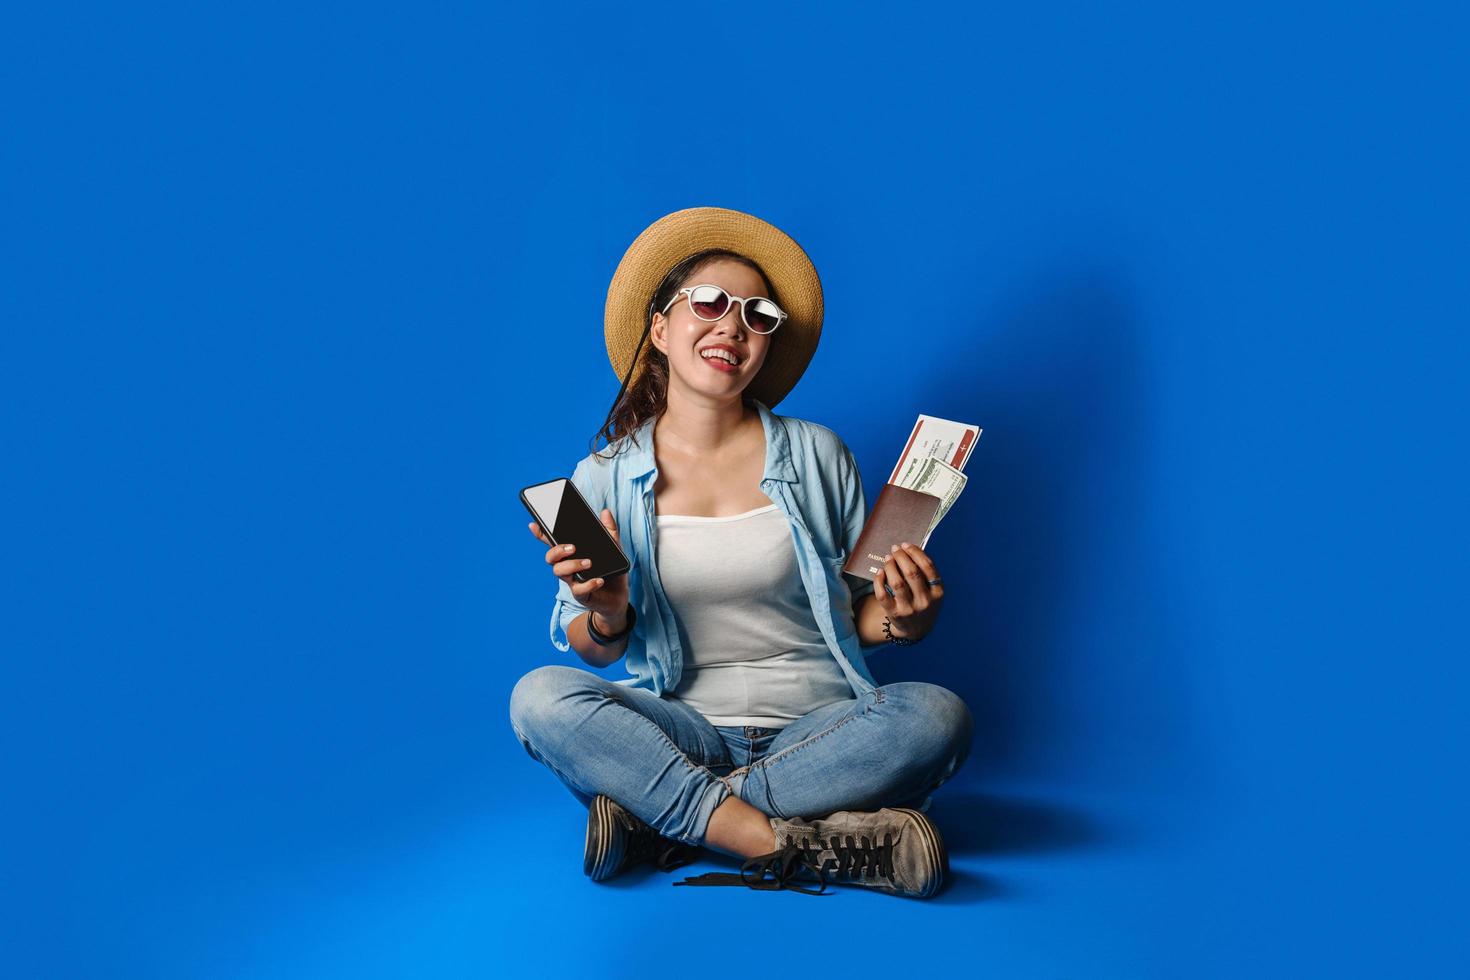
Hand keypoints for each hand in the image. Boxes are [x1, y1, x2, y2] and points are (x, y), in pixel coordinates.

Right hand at [528, 508, 630, 630]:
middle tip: (572, 547)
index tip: (534, 525)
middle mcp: (568, 567)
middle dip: (557, 550)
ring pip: (560, 572)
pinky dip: (589, 584)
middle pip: (550, 558)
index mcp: (572, 554)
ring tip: (589, 562)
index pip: (553, 543)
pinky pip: (579, 590)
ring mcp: (573, 581)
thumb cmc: (611, 570)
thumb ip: (609, 530)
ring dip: (572, 565)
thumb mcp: (614, 548)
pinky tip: (599, 580)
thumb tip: (605, 512)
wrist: (619, 597)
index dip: (541, 535)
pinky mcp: (582, 595)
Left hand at [873, 541, 943, 639]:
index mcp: (938, 592)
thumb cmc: (923, 602)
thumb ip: (925, 574)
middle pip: (912, 573)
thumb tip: (908, 549)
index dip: (916, 553)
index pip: (928, 567)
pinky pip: (883, 594)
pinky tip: (880, 572)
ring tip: (888, 559)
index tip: (906, 545)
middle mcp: (925, 601)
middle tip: (895, 549)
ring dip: (890, 566)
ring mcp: (909, 609)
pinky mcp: (894, 614)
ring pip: (897, 582)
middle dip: (901, 557)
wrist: (916, 629)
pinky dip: (879, 580)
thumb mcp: (932, 591)